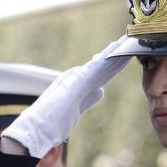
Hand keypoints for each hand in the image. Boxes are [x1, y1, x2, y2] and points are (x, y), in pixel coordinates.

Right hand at [4, 37, 130, 157]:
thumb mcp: (75, 112)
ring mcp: (76, 78)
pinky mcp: (77, 81)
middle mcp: (76, 78)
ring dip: (116, 51)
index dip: (114, 64)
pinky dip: (108, 57)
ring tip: (129, 38)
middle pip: (103, 65)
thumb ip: (88, 100)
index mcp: (77, 85)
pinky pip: (97, 66)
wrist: (36, 128)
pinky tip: (118, 48)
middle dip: (118, 54)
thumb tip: (100, 91)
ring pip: (102, 63)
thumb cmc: (50, 124)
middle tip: (130, 39)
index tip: (125, 54)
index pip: (101, 73)